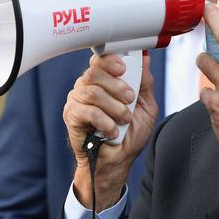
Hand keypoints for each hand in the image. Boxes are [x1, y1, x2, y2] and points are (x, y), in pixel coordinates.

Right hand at [63, 52, 157, 209]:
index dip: (111, 61)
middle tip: (129, 99)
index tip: (123, 69)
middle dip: (117, 86)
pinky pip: (87, 111)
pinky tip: (112, 131)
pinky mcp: (71, 115)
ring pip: (93, 92)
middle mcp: (88, 86)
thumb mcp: (146, 106)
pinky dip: (105, 122)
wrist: (118, 160)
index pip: (101, 59)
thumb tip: (145, 57)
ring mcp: (77, 100)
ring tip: (124, 119)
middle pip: (95, 72)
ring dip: (114, 107)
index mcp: (105, 80)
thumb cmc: (131, 133)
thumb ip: (145, 82)